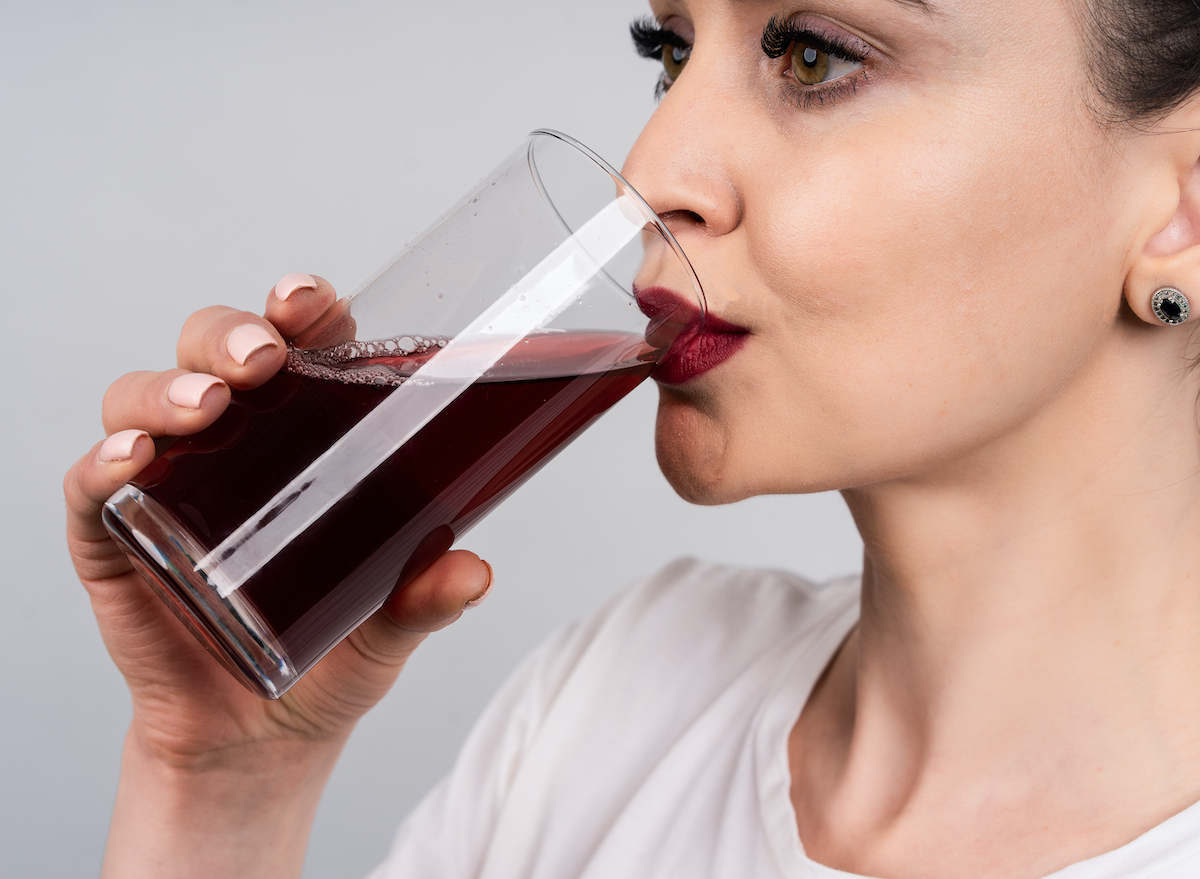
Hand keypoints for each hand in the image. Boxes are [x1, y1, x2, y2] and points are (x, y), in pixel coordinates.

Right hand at [64, 273, 492, 768]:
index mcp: (305, 435)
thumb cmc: (332, 652)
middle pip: (213, 351)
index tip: (311, 302)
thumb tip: (475, 572)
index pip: (296, 344)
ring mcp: (168, 485)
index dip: (298, 308)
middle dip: (230, 336)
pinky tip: (131, 460)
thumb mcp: (389, 624)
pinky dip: (102, 464)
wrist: (263, 737)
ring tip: (209, 409)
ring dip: (170, 388)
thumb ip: (427, 599)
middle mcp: (231, 442)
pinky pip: (91, 487)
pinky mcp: (116, 540)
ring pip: (144, 398)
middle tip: (264, 358)